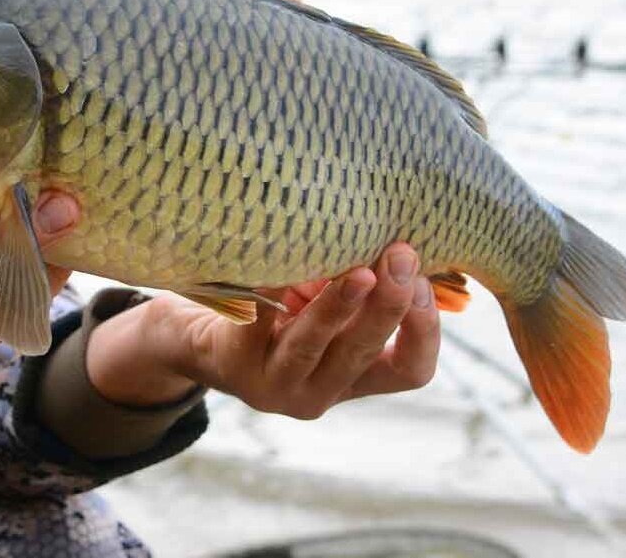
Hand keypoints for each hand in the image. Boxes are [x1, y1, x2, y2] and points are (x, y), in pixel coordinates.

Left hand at [87, 243, 439, 415]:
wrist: (202, 344)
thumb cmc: (279, 316)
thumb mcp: (327, 308)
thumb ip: (363, 289)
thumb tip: (404, 234)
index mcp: (354, 378)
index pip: (410, 371)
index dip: (424, 329)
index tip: (424, 282)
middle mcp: (318, 391)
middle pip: (363, 353)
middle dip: (387, 304)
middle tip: (401, 254)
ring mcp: (273, 382)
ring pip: (313, 345)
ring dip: (339, 305)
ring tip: (357, 269)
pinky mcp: (233, 361)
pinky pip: (255, 320)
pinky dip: (269, 287)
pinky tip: (279, 254)